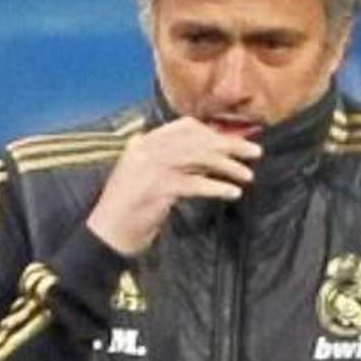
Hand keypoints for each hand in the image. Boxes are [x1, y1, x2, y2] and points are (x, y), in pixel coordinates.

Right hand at [87, 117, 261, 256]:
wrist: (106, 234)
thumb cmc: (128, 210)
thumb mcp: (144, 176)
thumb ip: (167, 161)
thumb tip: (206, 155)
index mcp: (143, 143)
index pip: (184, 126)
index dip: (214, 131)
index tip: (235, 140)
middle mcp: (146, 150)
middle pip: (197, 139)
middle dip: (229, 144)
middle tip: (255, 152)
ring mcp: (150, 168)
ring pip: (198, 157)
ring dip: (228, 165)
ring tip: (247, 175)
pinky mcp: (156, 189)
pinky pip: (194, 183)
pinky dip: (216, 187)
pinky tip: (232, 193)